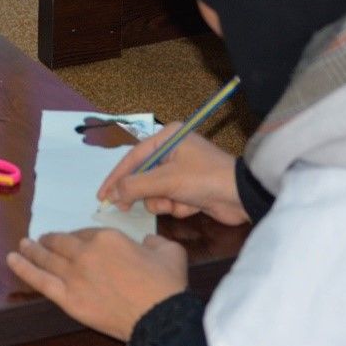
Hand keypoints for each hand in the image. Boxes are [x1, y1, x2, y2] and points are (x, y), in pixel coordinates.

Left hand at [7, 230, 186, 340]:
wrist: (159, 318)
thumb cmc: (167, 285)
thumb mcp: (170, 251)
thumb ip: (155, 241)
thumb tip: (147, 242)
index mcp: (108, 238)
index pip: (86, 233)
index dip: (80, 237)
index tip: (78, 241)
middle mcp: (86, 253)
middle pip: (62, 243)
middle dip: (50, 240)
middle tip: (41, 239)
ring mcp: (74, 276)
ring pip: (47, 258)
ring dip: (32, 250)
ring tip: (22, 245)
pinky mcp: (68, 299)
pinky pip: (40, 280)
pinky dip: (24, 268)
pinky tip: (12, 259)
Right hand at [96, 122, 248, 225]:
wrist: (243, 197)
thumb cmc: (205, 179)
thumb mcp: (167, 180)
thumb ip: (135, 185)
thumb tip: (113, 195)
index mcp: (168, 137)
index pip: (133, 157)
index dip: (115, 177)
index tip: (102, 195)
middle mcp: (173, 151)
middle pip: (142, 176)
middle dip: (143, 193)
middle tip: (125, 208)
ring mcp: (182, 171)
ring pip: (155, 192)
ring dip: (163, 201)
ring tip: (175, 203)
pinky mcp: (189, 189)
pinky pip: (170, 200)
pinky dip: (178, 206)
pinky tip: (192, 205)